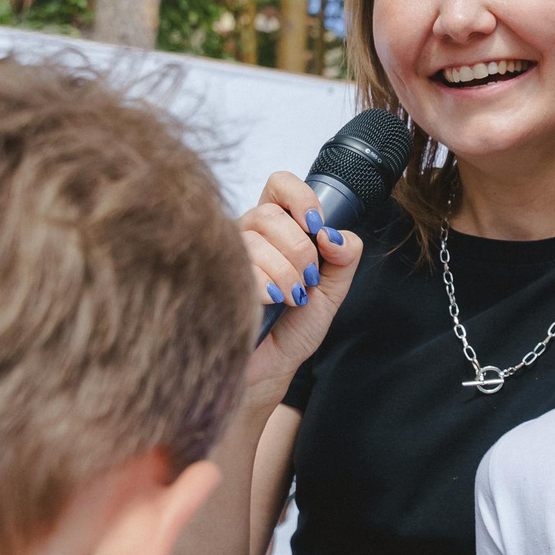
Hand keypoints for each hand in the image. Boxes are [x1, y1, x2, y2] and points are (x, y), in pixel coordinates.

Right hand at [239, 173, 368, 393]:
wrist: (269, 369)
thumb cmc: (293, 328)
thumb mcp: (331, 291)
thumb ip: (344, 257)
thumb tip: (333, 235)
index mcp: (275, 229)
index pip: (279, 185)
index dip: (300, 198)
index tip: (316, 227)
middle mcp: (245, 234)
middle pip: (270, 214)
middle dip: (300, 251)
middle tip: (306, 282)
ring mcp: (222, 255)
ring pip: (255, 240)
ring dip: (285, 274)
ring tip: (289, 299)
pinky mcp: (209, 278)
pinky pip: (240, 267)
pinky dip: (266, 288)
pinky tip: (269, 304)